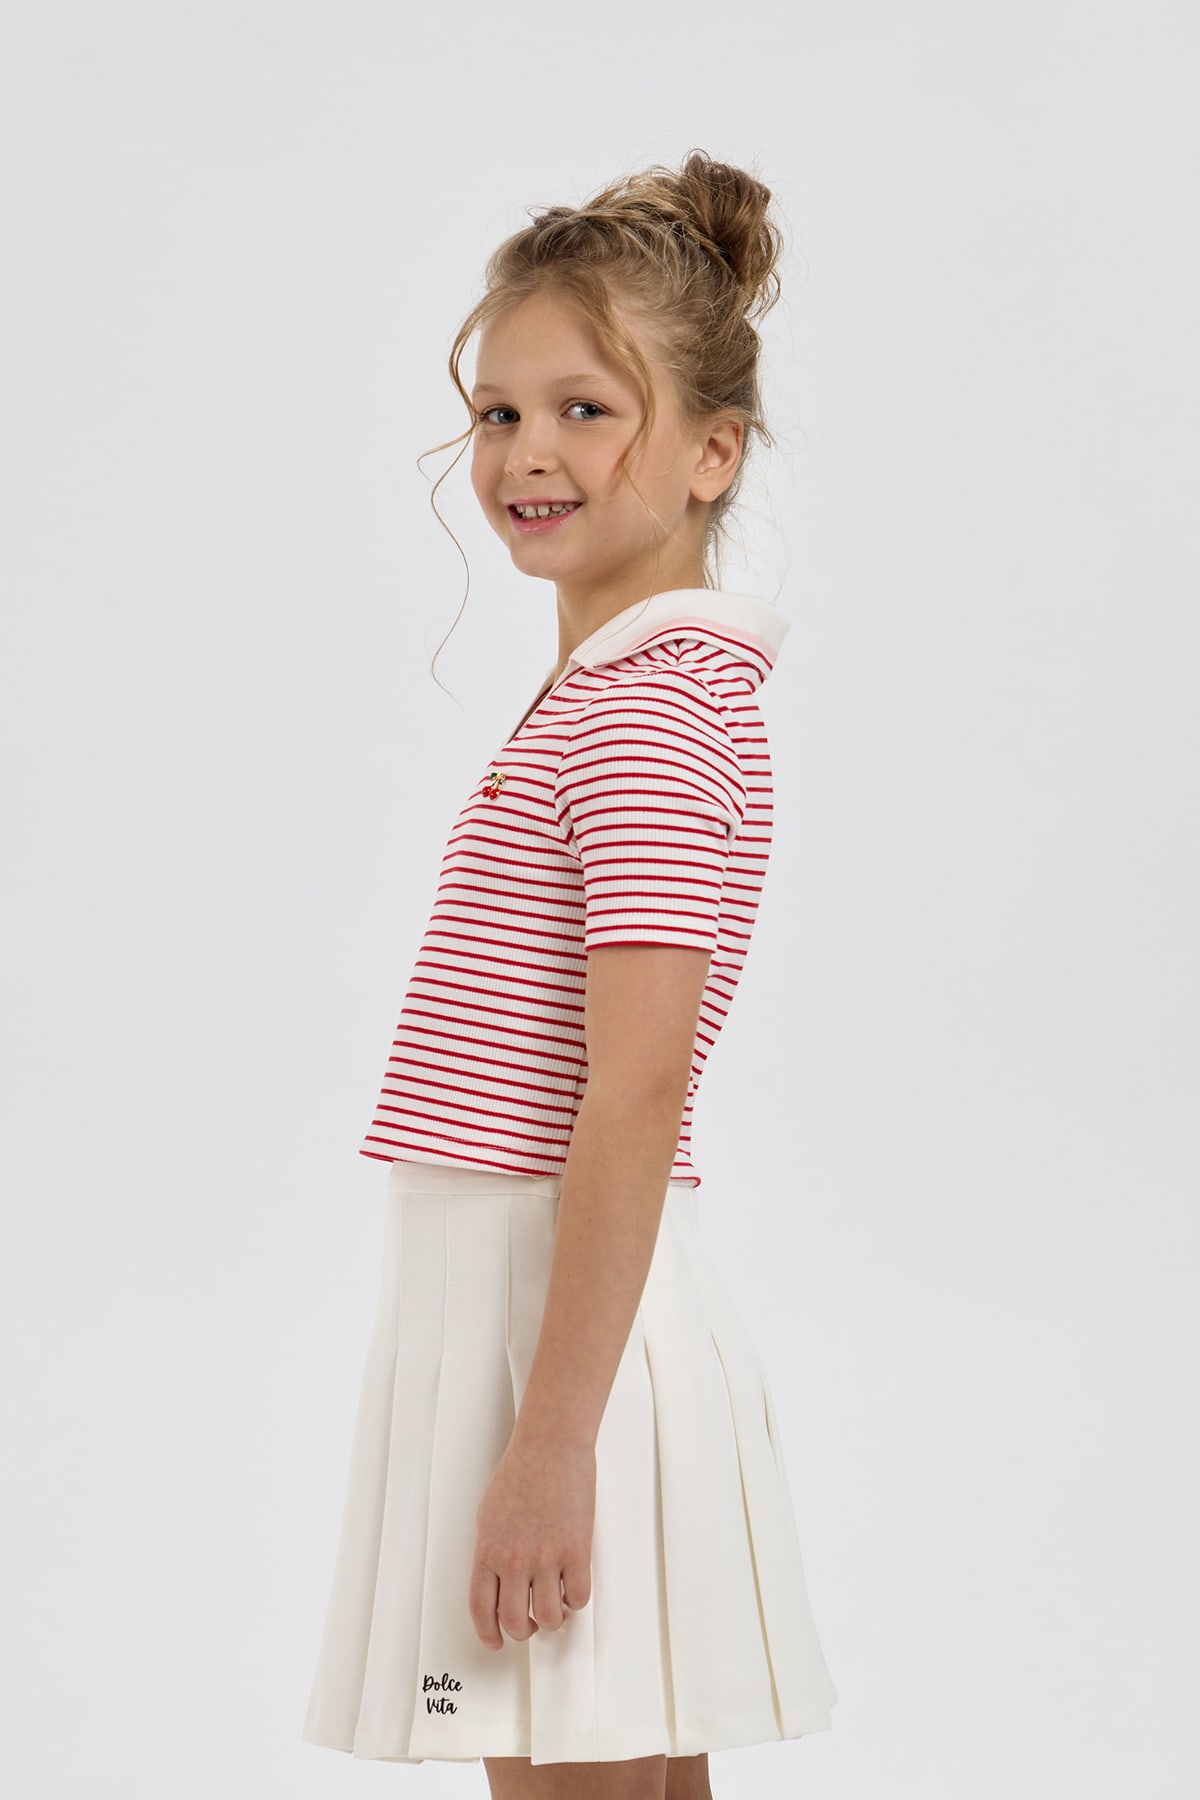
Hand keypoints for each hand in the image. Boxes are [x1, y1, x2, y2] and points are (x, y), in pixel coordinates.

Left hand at [468, 1429, 594, 1649]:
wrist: (550, 1447)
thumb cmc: (520, 1472)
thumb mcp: (489, 1515)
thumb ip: (491, 1552)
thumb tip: (499, 1583)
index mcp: (488, 1551)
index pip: (482, 1610)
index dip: (489, 1633)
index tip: (496, 1641)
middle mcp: (514, 1560)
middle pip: (516, 1621)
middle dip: (523, 1631)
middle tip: (530, 1624)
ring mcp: (547, 1558)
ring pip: (550, 1617)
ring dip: (552, 1620)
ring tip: (554, 1605)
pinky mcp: (577, 1551)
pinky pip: (578, 1597)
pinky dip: (576, 1601)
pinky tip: (572, 1587)